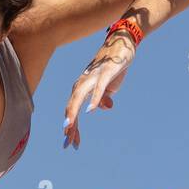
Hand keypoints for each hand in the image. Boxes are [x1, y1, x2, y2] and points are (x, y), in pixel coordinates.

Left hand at [62, 32, 135, 149]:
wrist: (121, 45)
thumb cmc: (112, 67)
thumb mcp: (107, 87)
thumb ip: (102, 98)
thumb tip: (103, 107)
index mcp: (81, 88)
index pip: (72, 110)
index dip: (71, 127)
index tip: (70, 144)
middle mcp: (83, 83)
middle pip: (72, 106)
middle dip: (69, 125)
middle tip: (66, 142)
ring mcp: (93, 78)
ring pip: (79, 97)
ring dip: (74, 113)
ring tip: (69, 128)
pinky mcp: (105, 73)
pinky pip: (98, 88)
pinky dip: (93, 100)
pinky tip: (90, 111)